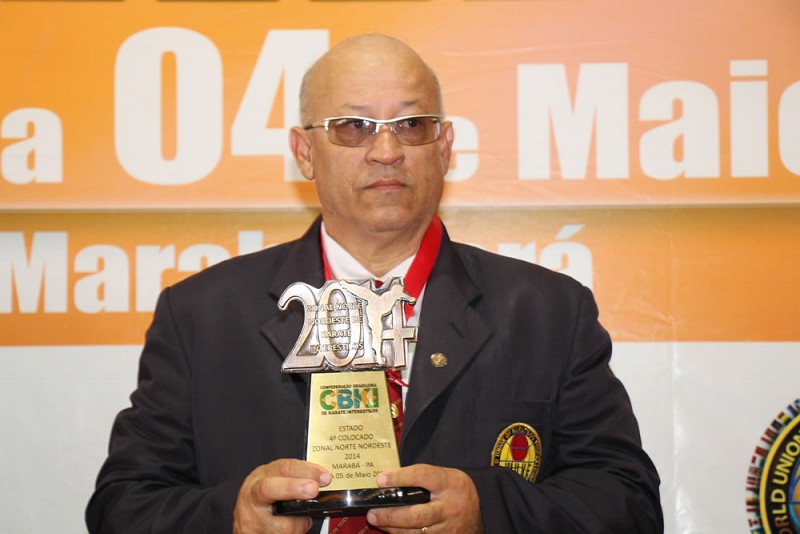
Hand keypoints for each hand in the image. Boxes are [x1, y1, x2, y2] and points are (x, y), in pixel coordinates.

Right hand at [233, 458, 330, 533]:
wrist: (247, 520)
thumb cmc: (264, 498)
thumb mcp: (276, 481)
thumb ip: (295, 479)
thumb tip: (323, 482)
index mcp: (263, 476)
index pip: (284, 467)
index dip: (306, 470)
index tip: (324, 477)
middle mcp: (253, 495)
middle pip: (269, 488)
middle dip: (293, 487)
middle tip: (312, 489)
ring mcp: (251, 518)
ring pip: (280, 524)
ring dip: (298, 525)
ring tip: (301, 522)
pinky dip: (293, 533)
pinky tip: (292, 529)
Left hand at [366, 464, 482, 533]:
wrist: (478, 512)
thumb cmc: (455, 491)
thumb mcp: (445, 476)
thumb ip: (422, 478)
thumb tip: (388, 480)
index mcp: (450, 483)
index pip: (422, 476)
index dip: (400, 477)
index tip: (381, 479)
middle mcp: (449, 508)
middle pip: (416, 515)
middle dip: (391, 515)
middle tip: (373, 513)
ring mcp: (448, 529)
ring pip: (416, 532)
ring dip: (393, 528)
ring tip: (377, 521)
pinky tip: (391, 530)